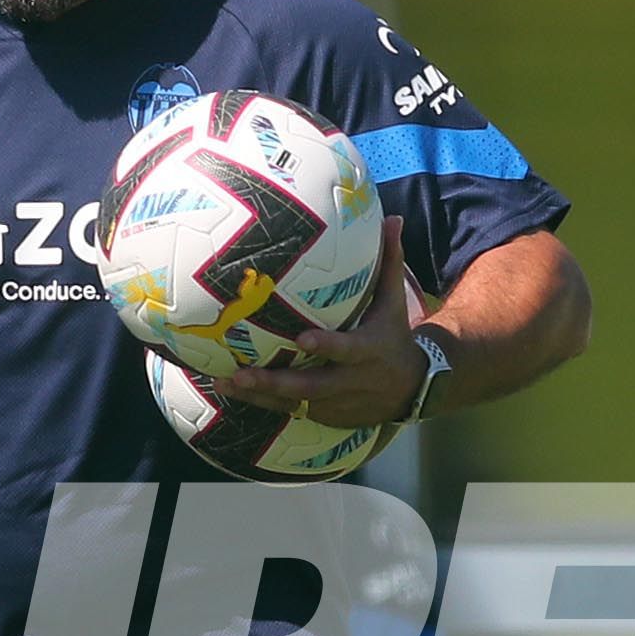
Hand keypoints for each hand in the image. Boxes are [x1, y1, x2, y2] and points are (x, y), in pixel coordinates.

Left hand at [216, 216, 427, 427]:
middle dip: (275, 382)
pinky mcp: (323, 416)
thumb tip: (392, 219)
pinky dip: (260, 404)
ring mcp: (335, 402)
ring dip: (257, 395)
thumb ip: (390, 263)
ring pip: (293, 403)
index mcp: (368, 350)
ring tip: (223, 382)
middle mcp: (350, 381)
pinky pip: (289, 412)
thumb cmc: (393, 335)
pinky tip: (229, 391)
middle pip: (310, 385)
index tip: (302, 338)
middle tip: (242, 372)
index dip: (326, 346)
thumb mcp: (394, 302)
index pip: (346, 350)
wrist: (411, 389)